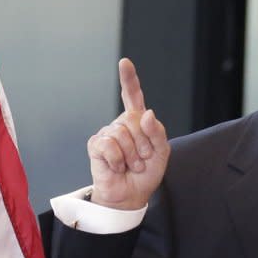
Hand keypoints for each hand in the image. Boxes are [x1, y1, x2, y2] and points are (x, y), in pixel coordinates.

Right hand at [86, 58, 169, 209]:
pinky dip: (118, 160)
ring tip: (130, 165)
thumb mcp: (161, 153)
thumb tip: (146, 113)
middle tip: (141, 160)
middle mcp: (121, 124)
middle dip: (143, 144)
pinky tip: (117, 167)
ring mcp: (107, 133)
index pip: (133, 96)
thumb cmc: (146, 173)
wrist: (130, 194)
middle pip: (134, 120)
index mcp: (138, 122)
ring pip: (122, 134)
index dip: (129, 79)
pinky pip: (109, 145)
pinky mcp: (96, 145)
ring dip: (132, 155)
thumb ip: (157, 132)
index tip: (124, 63)